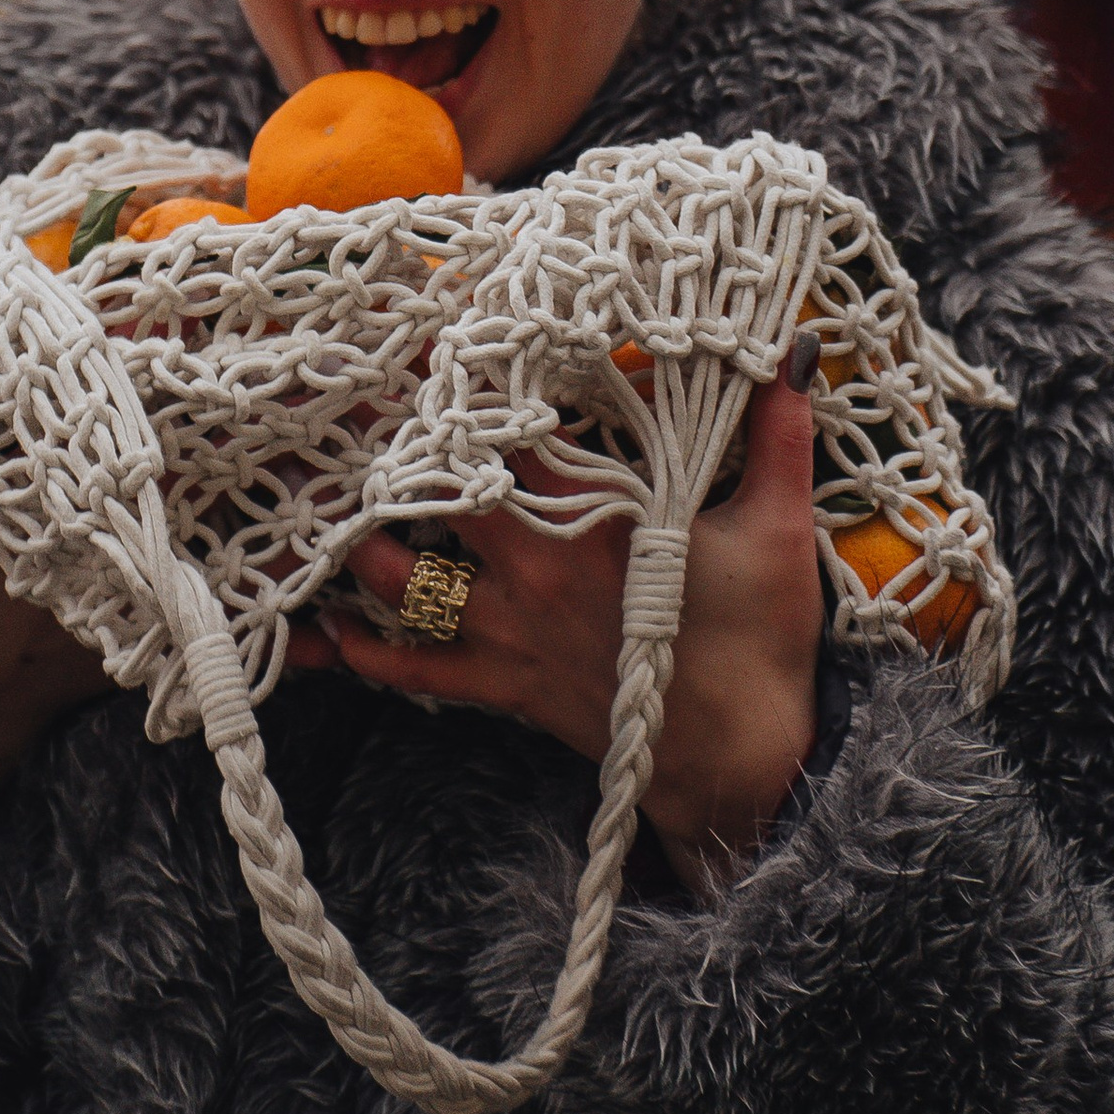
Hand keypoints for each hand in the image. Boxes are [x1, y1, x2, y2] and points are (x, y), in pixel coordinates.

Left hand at [296, 363, 825, 891]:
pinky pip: (420, 670)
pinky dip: (371, 653)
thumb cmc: (759, 644)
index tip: (419, 347)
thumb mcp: (777, 527)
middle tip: (341, 402)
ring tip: (321, 498)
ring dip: (362, 540)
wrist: (742, 766)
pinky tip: (330, 631)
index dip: (461, 388)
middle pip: (433, 494)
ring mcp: (511, 632)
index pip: (505, 436)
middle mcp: (532, 571)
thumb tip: (792, 350)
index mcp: (590, 523)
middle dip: (387, 449)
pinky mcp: (506, 686)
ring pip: (403, 581)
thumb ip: (780, 431)